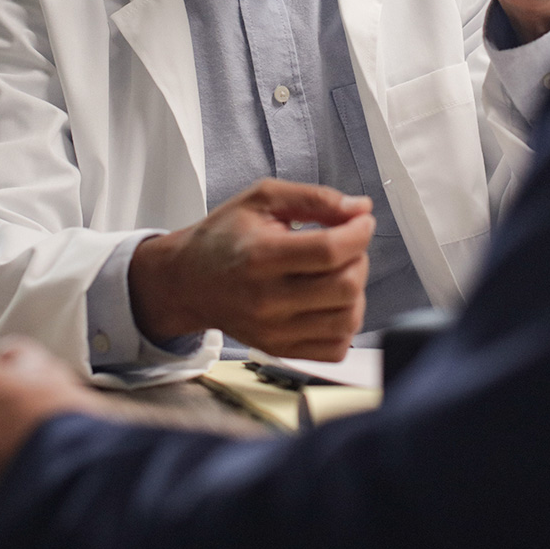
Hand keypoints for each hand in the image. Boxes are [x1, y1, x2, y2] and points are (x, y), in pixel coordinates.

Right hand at [129, 180, 374, 361]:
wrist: (188, 281)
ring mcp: (274, 332)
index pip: (329, 250)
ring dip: (357, 291)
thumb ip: (314, 198)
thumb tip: (361, 207)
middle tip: (347, 244)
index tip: (361, 220)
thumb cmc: (224, 236)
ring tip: (338, 271)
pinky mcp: (280, 350)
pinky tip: (331, 300)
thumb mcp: (263, 199)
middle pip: (345, 287)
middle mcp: (267, 301)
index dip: (358, 232)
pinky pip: (336, 348)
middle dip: (359, 258)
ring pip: (347, 320)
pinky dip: (345, 322)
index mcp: (261, 257)